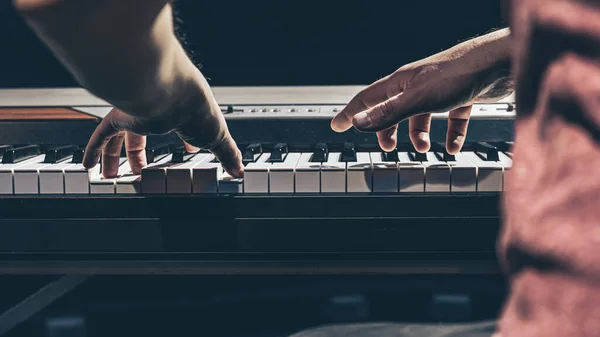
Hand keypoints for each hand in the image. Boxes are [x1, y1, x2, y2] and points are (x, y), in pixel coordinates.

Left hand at [82, 76, 243, 178]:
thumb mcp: (217, 137)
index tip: (187, 152)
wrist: (172, 92)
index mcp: (182, 113)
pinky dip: (92, 149)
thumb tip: (239, 170)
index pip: (182, 128)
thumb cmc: (197, 108)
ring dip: (113, 157)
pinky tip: (88, 164)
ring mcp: (136, 114)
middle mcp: (156, 112)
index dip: (185, 142)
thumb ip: (228, 154)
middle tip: (139, 170)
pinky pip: (101, 134)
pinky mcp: (120, 116)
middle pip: (143, 136)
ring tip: (110, 175)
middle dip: (139, 155)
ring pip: (119, 137)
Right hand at [331, 29, 512, 153]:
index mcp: (401, 83)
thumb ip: (388, 113)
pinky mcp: (459, 97)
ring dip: (419, 136)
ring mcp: (438, 92)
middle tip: (387, 147)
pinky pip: (450, 120)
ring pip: (421, 117)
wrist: (498, 64)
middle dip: (387, 130)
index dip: (350, 113)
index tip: (337, 125)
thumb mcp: (418, 99)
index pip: (367, 99)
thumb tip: (359, 123)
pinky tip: (453, 147)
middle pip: (393, 111)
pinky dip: (450, 135)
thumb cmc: (458, 74)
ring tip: (424, 148)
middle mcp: (416, 86)